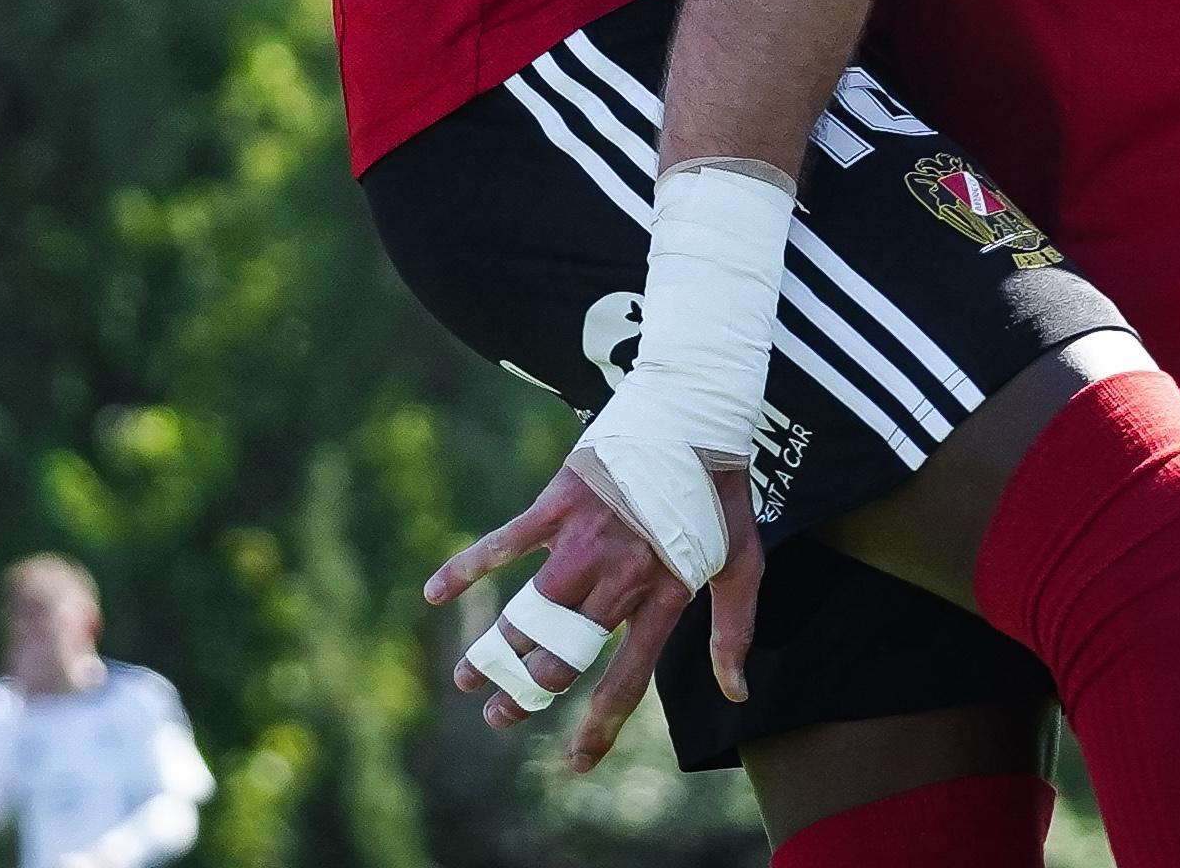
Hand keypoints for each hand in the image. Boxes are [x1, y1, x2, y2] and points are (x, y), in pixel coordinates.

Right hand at [423, 454, 764, 772]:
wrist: (697, 414)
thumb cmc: (721, 494)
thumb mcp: (744, 565)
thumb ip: (735, 631)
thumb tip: (736, 695)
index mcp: (662, 598)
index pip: (626, 681)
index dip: (598, 728)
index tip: (574, 763)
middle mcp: (619, 578)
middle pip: (562, 655)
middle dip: (526, 694)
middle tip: (500, 717)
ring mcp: (584, 541)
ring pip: (528, 614)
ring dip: (492, 651)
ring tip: (465, 679)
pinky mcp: (558, 503)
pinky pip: (503, 543)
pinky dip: (466, 567)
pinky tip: (435, 593)